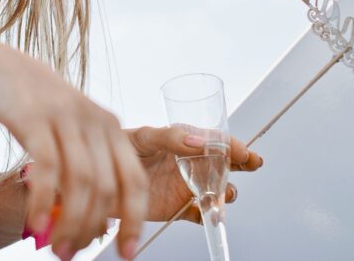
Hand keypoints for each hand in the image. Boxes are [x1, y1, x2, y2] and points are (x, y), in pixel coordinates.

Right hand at [0, 39, 148, 259]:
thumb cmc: (30, 103)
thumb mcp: (67, 129)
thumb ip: (81, 165)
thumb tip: (89, 222)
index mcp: (109, 125)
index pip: (134, 181)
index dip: (134, 220)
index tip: (127, 252)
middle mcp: (94, 120)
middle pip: (107, 189)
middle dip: (92, 230)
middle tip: (72, 254)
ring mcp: (66, 117)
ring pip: (81, 184)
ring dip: (69, 224)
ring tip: (55, 248)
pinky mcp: (35, 117)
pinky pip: (47, 170)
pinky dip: (43, 203)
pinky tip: (35, 225)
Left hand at [125, 126, 263, 223]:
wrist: (101, 178)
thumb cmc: (120, 148)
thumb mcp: (143, 137)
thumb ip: (169, 137)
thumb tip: (198, 141)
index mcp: (183, 142)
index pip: (214, 140)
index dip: (232, 144)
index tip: (244, 151)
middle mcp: (189, 163)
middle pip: (224, 164)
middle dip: (241, 163)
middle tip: (252, 163)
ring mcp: (186, 186)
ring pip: (217, 190)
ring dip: (225, 192)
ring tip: (223, 193)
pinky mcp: (179, 207)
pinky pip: (201, 214)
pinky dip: (209, 217)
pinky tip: (210, 215)